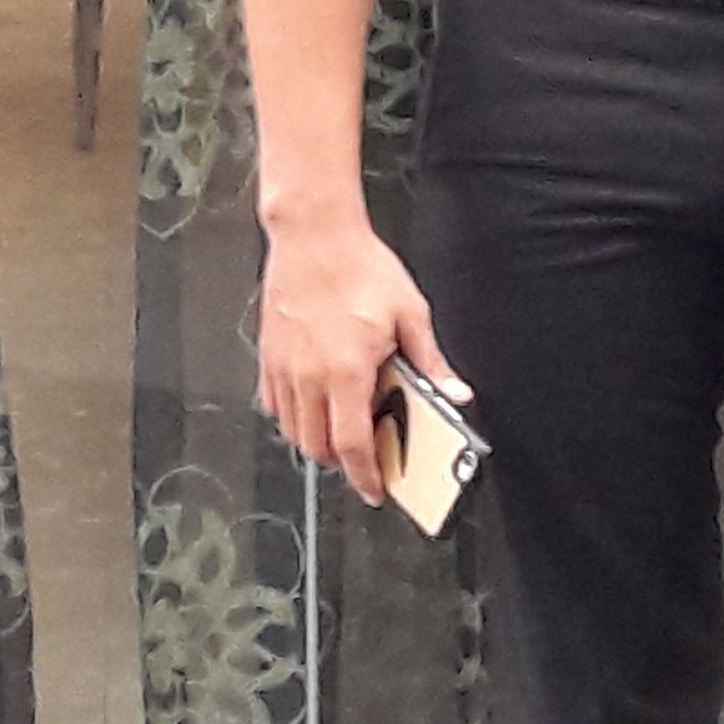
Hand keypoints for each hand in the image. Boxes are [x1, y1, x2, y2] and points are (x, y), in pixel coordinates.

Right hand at [257, 210, 468, 504]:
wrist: (314, 235)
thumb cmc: (358, 266)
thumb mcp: (409, 313)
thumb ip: (431, 361)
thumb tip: (455, 392)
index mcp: (347, 371)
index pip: (352, 445)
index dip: (365, 476)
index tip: (375, 489)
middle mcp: (310, 376)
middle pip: (319, 447)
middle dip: (343, 464)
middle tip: (367, 458)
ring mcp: (285, 369)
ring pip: (294, 432)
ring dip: (318, 443)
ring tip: (343, 431)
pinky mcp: (269, 357)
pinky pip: (275, 406)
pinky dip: (294, 418)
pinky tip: (315, 405)